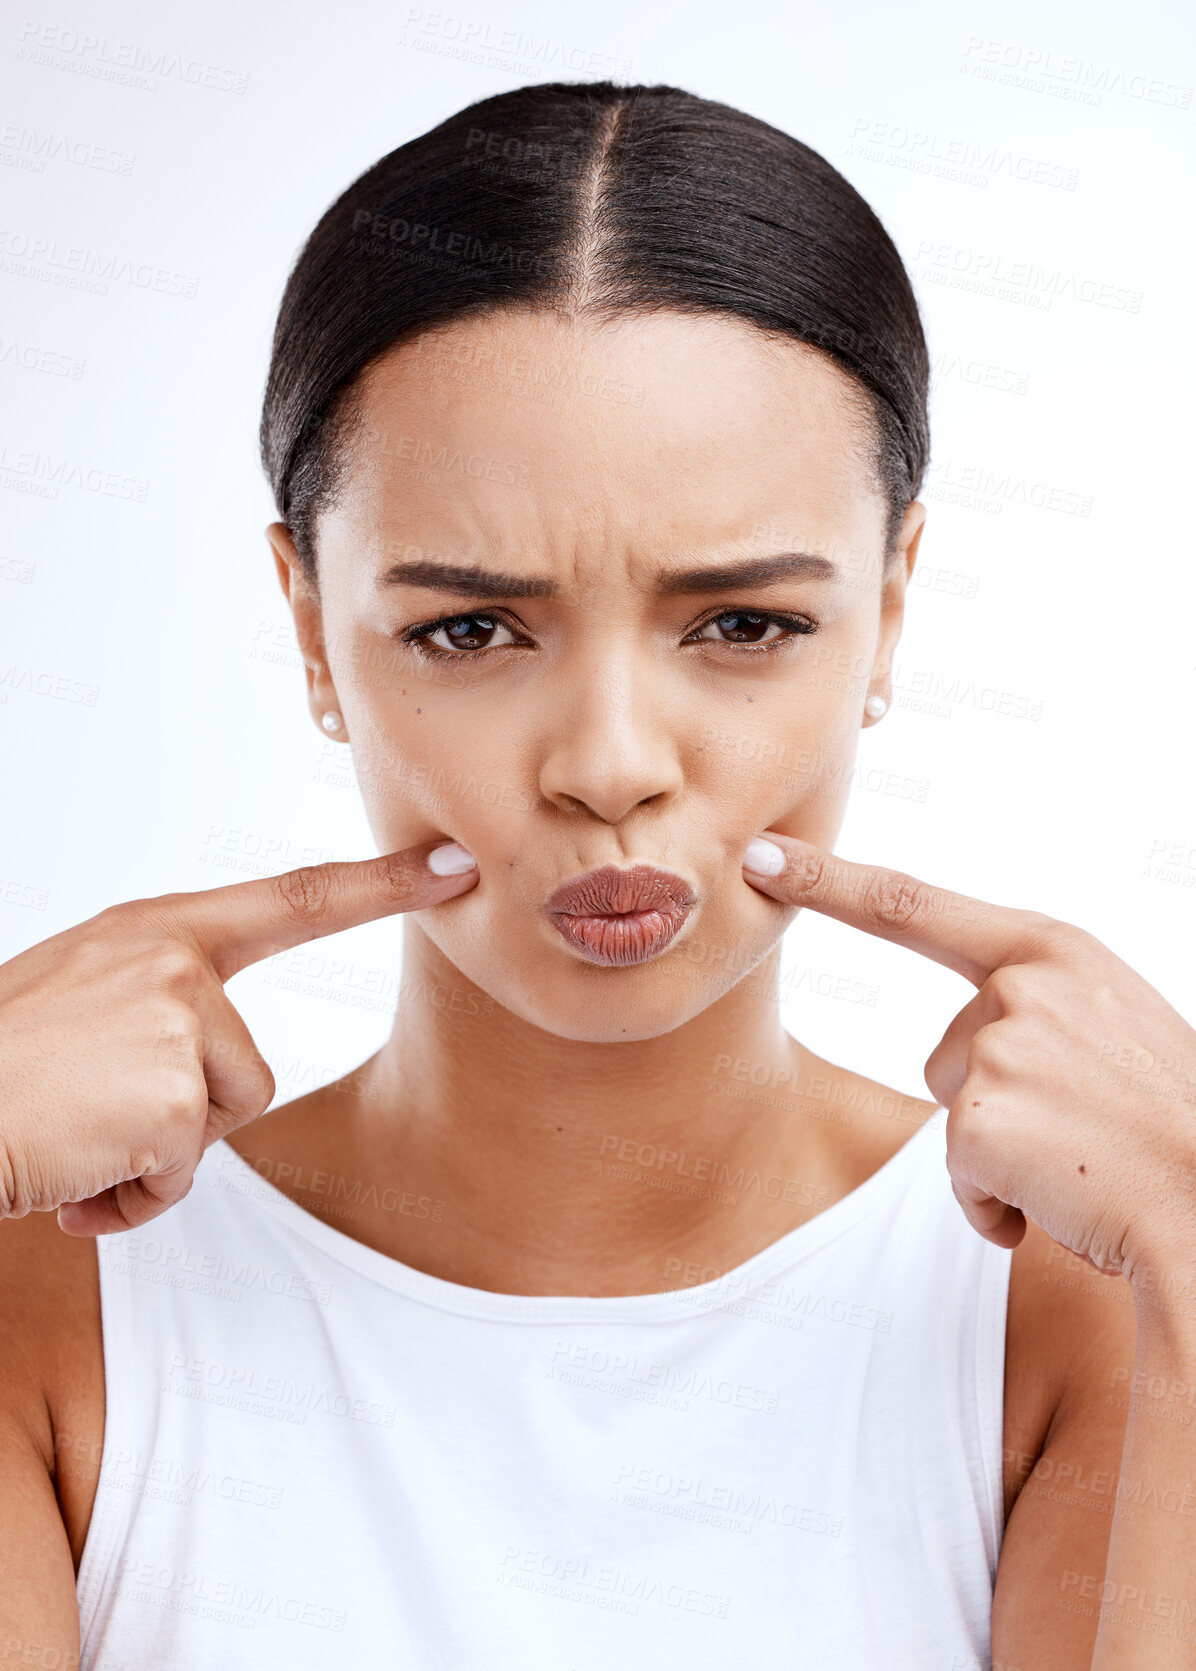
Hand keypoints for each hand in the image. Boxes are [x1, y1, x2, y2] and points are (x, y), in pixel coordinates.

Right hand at [0, 841, 477, 1234]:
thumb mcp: (77, 1006)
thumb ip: (153, 1015)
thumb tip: (193, 1087)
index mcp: (153, 932)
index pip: (291, 899)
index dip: (380, 884)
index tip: (452, 863)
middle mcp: (172, 960)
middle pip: (247, 1072)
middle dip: (180, 1123)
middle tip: (90, 1113)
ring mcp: (178, 1017)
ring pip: (217, 1123)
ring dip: (149, 1159)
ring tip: (77, 1138)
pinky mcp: (176, 1087)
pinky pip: (183, 1172)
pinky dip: (129, 1196)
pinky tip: (72, 1172)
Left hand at [741, 832, 1195, 1284]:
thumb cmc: (1170, 1125)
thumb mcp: (1111, 1025)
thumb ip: (1038, 1005)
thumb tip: (979, 1047)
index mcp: (1052, 949)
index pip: (911, 905)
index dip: (825, 880)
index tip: (760, 855)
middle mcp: (1019, 985)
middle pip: (946, 1052)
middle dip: (996, 1103)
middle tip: (1086, 1124)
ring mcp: (998, 1047)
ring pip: (952, 1113)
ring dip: (1002, 1153)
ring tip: (1083, 1157)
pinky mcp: (977, 1121)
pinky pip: (958, 1176)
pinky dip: (1000, 1205)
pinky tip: (1064, 1201)